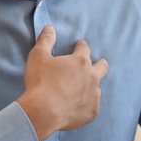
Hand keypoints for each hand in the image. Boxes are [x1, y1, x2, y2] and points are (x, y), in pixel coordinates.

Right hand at [17, 25, 109, 140]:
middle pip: (102, 66)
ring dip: (90, 86)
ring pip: (97, 88)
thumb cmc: (40, 82)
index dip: (81, 46)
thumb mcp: (38, 57)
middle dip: (99, 63)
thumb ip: (45, 40)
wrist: (43, 112)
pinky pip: (92, 106)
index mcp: (81, 61)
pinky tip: (77, 107)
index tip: (78, 46)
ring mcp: (94, 95)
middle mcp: (92, 77)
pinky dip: (86, 104)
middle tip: (93, 64)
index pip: (84, 48)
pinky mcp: (92, 112)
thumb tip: (50, 28)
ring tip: (80, 90)